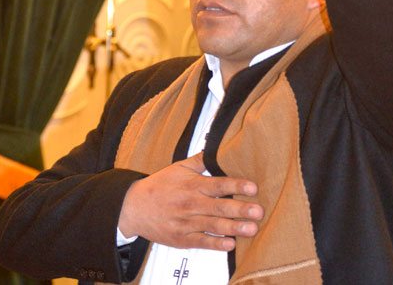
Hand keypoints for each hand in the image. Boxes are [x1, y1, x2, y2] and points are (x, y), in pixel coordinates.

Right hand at [118, 153, 263, 250]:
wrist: (134, 207)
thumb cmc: (159, 186)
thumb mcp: (178, 167)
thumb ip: (200, 160)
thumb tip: (216, 148)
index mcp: (192, 185)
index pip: (218, 185)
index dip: (236, 186)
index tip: (252, 188)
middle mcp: (191, 204)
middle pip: (219, 207)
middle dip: (240, 209)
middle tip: (258, 211)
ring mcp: (186, 223)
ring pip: (214, 226)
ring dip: (234, 228)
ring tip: (251, 229)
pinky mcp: (182, 239)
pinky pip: (201, 242)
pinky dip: (216, 244)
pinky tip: (230, 244)